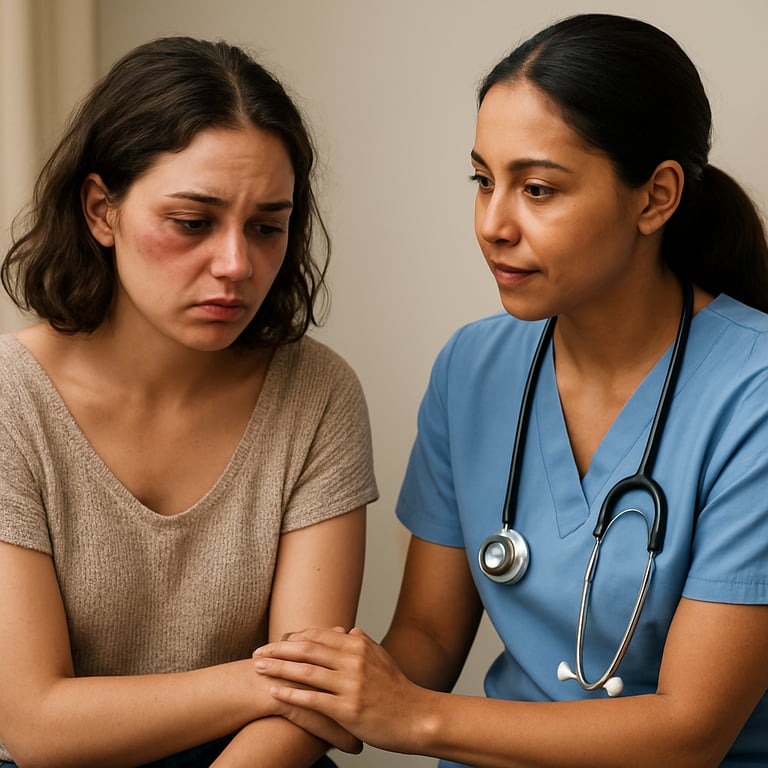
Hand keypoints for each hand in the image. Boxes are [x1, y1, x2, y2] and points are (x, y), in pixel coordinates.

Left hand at [253, 626, 425, 753]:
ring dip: (278, 668)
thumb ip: (363, 643)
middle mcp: (353, 660)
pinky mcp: (348, 709)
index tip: (276, 641)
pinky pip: (313, 699)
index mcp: (359, 645)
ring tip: (258, 668)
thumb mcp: (382, 658)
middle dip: (278, 649)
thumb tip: (349, 629)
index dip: (294, 636)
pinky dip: (291, 694)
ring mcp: (351, 684)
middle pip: (307, 648)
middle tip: (257, 652)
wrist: (417, 718)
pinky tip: (274, 692)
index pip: (318, 634)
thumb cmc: (398, 690)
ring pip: (306, 671)